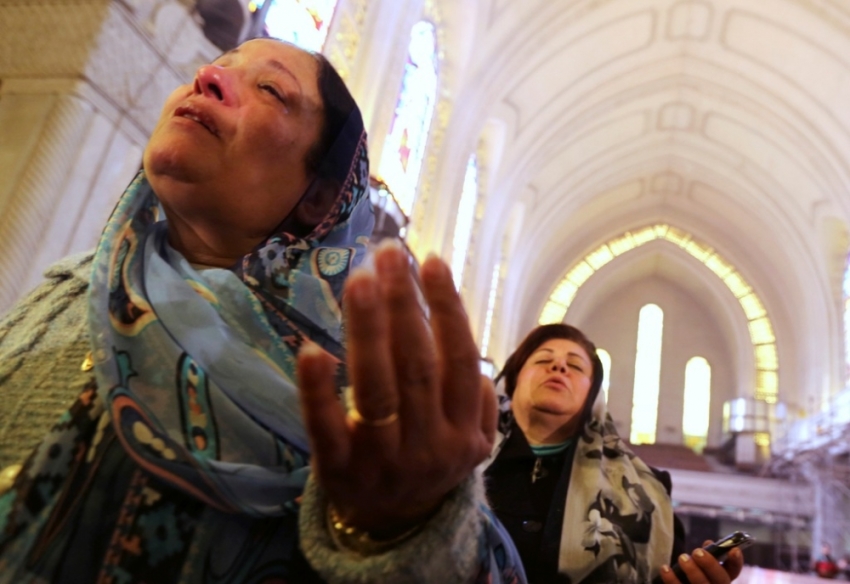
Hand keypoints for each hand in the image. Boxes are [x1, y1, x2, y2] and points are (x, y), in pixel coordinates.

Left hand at [296, 241, 497, 537]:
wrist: (396, 525)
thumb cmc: (430, 456)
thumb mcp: (468, 435)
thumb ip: (472, 392)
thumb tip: (457, 335)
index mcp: (464, 428)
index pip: (459, 358)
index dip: (446, 308)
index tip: (429, 261)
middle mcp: (430, 444)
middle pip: (416, 365)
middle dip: (403, 305)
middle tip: (386, 254)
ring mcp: (384, 461)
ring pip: (377, 389)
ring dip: (368, 330)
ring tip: (359, 280)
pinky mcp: (339, 472)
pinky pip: (327, 429)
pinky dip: (318, 391)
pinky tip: (311, 349)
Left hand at [659, 542, 743, 583]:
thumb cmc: (690, 573)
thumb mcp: (699, 564)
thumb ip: (706, 555)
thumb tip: (709, 544)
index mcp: (722, 579)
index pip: (733, 571)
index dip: (736, 561)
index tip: (733, 549)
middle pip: (721, 580)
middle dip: (710, 565)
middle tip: (697, 552)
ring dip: (693, 572)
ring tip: (682, 558)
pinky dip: (672, 580)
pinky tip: (665, 569)